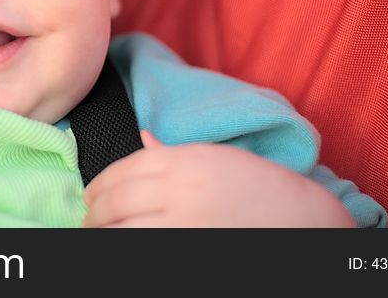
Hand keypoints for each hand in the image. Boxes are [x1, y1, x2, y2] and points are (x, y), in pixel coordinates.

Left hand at [82, 131, 354, 226]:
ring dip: (103, 233)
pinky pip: (146, 247)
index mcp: (184, 160)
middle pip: (118, 200)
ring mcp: (185, 222)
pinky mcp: (190, 249)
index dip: (99, 185)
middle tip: (86, 220)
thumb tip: (141, 139)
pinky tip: (120, 247)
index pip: (124, 170)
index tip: (89, 196)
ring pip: (125, 229)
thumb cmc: (258, 186)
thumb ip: (171, 153)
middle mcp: (180, 188)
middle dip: (94, 213)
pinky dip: (126, 246)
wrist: (300, 218)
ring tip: (96, 236)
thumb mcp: (214, 158)